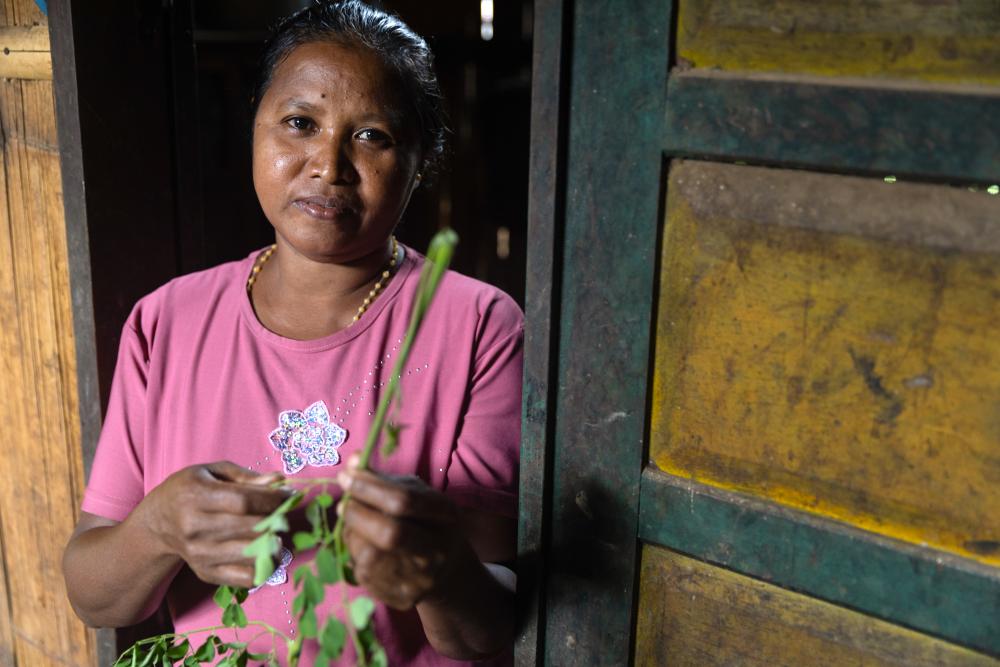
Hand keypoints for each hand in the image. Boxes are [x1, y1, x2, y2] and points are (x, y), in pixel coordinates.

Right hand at [137, 461, 289, 587]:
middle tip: (284, 512)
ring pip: (252, 554)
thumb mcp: (213, 472)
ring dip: (274, 542)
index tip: (290, 495)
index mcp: (196, 496)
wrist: (158, 522)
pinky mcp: (205, 573)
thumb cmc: (191, 490)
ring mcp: (199, 554)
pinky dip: (265, 566)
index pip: (244, 502)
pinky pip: (246, 578)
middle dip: (277, 519)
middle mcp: (194, 528)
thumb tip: (279, 481)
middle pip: (251, 527)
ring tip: (276, 532)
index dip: (273, 499)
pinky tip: (267, 552)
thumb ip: (246, 477)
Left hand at [337, 459, 475, 609]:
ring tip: (357, 526)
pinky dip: (356, 554)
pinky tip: (365, 546)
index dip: (370, 487)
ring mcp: (420, 579)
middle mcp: (436, 551)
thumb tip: (352, 460)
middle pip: (389, 534)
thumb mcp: (418, 496)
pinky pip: (363, 573)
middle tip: (343, 503)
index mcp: (445, 517)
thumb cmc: (426, 523)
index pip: (404, 501)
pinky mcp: (401, 598)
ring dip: (353, 535)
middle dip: (357, 514)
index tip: (346, 475)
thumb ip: (385, 480)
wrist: (447, 573)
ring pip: (369, 555)